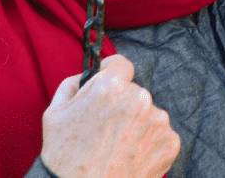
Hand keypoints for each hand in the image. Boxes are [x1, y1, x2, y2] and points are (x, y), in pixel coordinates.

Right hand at [41, 54, 179, 177]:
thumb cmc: (63, 159)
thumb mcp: (54, 114)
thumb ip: (73, 84)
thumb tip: (88, 74)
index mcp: (111, 87)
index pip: (120, 65)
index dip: (112, 74)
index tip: (109, 85)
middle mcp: (139, 98)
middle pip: (134, 92)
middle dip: (122, 106)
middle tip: (106, 131)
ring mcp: (157, 121)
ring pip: (148, 114)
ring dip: (136, 125)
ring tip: (116, 149)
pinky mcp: (169, 142)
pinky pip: (160, 134)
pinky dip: (148, 144)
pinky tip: (130, 158)